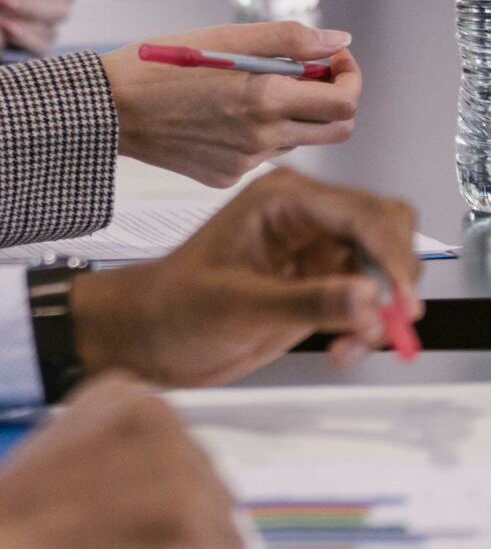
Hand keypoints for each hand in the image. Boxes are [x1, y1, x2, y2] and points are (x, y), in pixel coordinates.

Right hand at [0, 374, 243, 548]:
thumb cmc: (11, 517)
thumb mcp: (73, 449)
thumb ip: (126, 454)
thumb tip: (169, 492)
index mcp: (131, 394)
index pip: (187, 457)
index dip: (154, 500)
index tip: (103, 513)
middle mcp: (164, 418)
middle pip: (213, 491)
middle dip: (174, 528)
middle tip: (110, 543)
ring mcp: (179, 469)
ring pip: (225, 531)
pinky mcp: (187, 525)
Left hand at [74, 168, 422, 385]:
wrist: (147, 336)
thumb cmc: (173, 306)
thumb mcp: (239, 306)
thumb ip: (308, 302)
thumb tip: (367, 297)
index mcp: (282, 199)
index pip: (361, 212)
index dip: (391, 254)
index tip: (400, 298)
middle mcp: (305, 218)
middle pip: (385, 230)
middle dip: (396, 276)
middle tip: (393, 320)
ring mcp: (314, 252)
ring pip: (382, 268)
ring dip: (382, 308)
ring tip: (353, 343)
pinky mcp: (318, 286)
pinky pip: (366, 300)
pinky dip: (366, 326)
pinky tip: (342, 349)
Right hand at [103, 22, 360, 187]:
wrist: (106, 110)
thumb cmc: (158, 66)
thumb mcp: (223, 36)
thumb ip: (288, 39)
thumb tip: (337, 41)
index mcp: (265, 100)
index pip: (344, 102)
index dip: (348, 76)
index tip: (332, 59)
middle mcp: (260, 139)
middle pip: (336, 130)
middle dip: (334, 99)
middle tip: (309, 74)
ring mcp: (243, 164)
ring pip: (297, 140)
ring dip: (292, 114)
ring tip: (251, 89)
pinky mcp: (224, 177)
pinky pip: (260, 156)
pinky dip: (256, 134)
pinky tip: (221, 115)